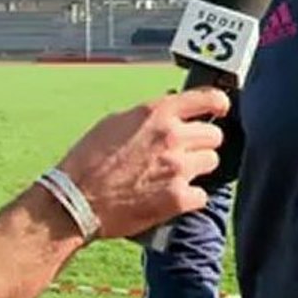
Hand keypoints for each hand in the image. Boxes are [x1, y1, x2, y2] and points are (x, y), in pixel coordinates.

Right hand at [56, 88, 229, 238]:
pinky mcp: (179, 198)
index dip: (218, 103)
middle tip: (185, 152)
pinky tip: (170, 197)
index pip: (207, 98)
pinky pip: (202, 195)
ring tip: (174, 175)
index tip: (220, 109)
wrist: (77, 199)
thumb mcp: (115, 122)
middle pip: (214, 135)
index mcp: (156, 112)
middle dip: (202, 142)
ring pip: (211, 162)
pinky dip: (189, 198)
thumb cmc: (88, 159)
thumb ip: (148, 116)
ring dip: (197, 168)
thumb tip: (169, 114)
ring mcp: (178, 167)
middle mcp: (172, 136)